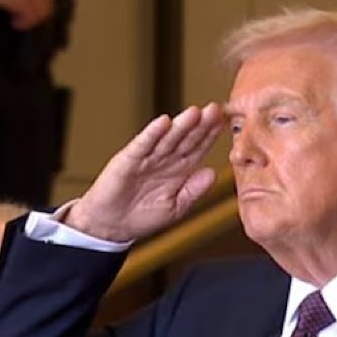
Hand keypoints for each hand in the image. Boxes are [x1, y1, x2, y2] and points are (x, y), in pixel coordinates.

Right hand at [67, 103, 225, 242]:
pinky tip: (163, 123)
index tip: (225, 122)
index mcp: (179, 170)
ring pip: (167, 138)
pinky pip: (142, 145)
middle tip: (215, 110)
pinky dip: (152, 134)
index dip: (211, 136)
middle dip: (200, 125)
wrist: (111, 226)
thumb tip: (213, 173)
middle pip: (186, 139)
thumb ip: (194, 190)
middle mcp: (165, 160)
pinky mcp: (128, 160)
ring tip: (194, 113)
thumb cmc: (142, 217)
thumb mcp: (175, 207)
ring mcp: (147, 158)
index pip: (199, 148)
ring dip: (180, 125)